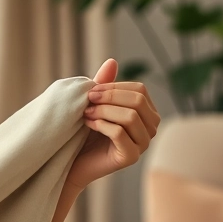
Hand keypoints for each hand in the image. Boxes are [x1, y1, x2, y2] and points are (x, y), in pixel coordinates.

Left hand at [66, 58, 160, 189]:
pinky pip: (120, 133)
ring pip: (130, 116)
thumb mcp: (95, 104)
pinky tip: (88, 125)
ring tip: (86, 114)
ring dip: (103, 111)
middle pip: (137, 101)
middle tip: (87, 101)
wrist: (72, 161)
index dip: (114, 87)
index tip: (91, 91)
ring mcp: (143, 144)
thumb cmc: (85, 131)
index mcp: (146, 113)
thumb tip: (112, 61)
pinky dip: (101, 125)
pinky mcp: (130, 157)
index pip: (140, 90)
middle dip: (109, 97)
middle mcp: (150, 128)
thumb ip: (104, 85)